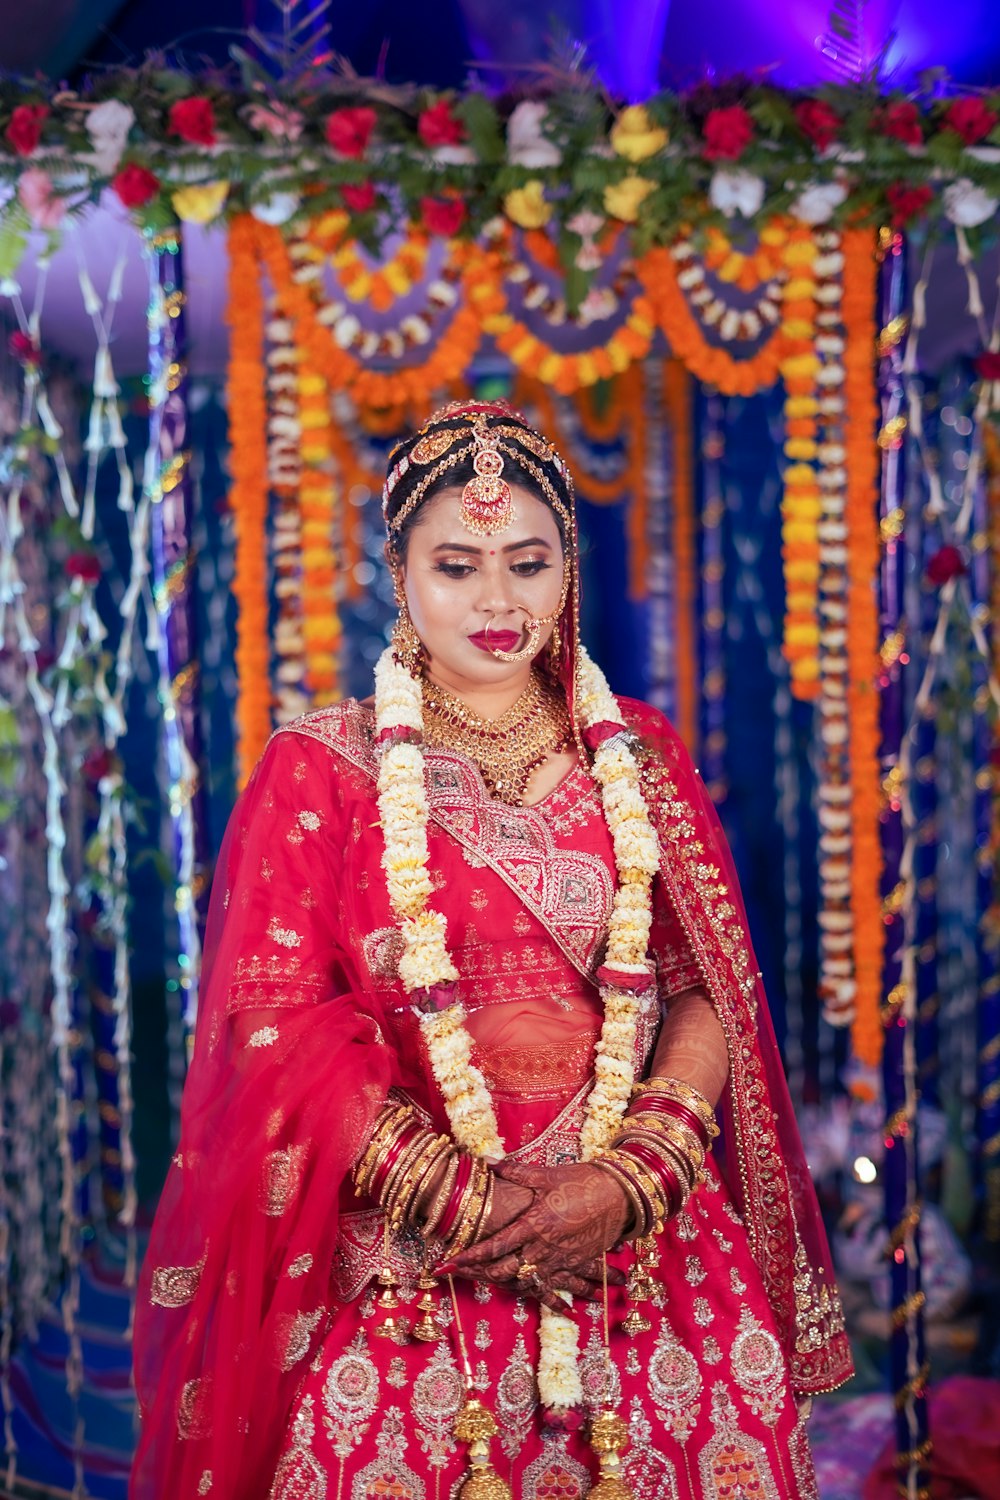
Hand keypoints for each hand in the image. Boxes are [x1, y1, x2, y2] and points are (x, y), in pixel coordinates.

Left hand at [443, 1160, 628, 1311]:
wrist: (619, 1196)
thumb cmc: (581, 1182)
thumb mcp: (547, 1175)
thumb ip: (516, 1172)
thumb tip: (489, 1162)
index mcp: (534, 1223)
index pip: (496, 1245)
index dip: (472, 1255)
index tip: (452, 1261)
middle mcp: (543, 1246)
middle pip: (505, 1270)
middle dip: (480, 1274)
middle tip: (461, 1274)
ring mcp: (559, 1259)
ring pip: (525, 1281)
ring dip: (503, 1283)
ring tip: (484, 1282)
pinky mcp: (573, 1264)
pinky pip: (551, 1285)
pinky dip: (537, 1292)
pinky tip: (524, 1291)